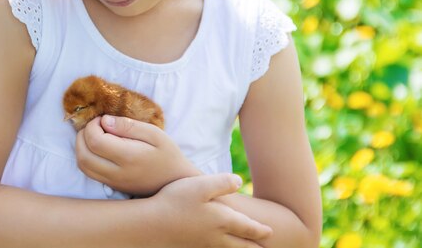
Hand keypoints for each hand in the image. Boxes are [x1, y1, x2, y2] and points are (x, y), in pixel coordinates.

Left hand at [75, 115, 200, 195]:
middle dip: (82, 135)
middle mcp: (117, 173)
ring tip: (94, 135)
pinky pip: (88, 172)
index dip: (92, 126)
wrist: (175, 181)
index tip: (102, 119)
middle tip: (96, 125)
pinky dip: (85, 157)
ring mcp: (112, 182)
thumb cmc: (167, 154)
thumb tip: (105, 121)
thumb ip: (129, 126)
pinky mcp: (111, 186)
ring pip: (82, 166)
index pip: (95, 141)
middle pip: (83, 155)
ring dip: (81, 147)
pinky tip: (97, 148)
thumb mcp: (155, 134)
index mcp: (129, 157)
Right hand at [152, 174, 273, 247]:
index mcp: (222, 220)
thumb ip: (222, 182)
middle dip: (254, 247)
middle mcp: (216, 237)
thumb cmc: (175, 201)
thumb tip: (240, 181)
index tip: (271, 233)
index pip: (248, 228)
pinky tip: (217, 247)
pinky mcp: (190, 247)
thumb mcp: (200, 185)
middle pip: (242, 246)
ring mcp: (202, 245)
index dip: (261, 230)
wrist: (150, 225)